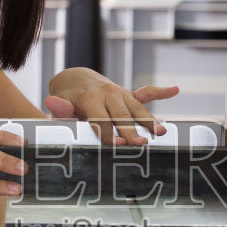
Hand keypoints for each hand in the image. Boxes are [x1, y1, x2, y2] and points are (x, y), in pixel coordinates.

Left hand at [45, 67, 179, 144]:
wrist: (75, 80)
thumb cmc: (68, 101)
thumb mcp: (61, 105)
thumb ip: (60, 108)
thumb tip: (52, 103)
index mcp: (91, 98)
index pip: (101, 119)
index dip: (109, 134)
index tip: (118, 146)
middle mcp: (108, 94)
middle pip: (122, 116)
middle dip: (132, 131)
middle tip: (141, 145)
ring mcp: (121, 93)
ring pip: (137, 108)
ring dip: (150, 121)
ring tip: (162, 133)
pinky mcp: (129, 95)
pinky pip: (146, 93)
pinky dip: (161, 92)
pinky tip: (174, 90)